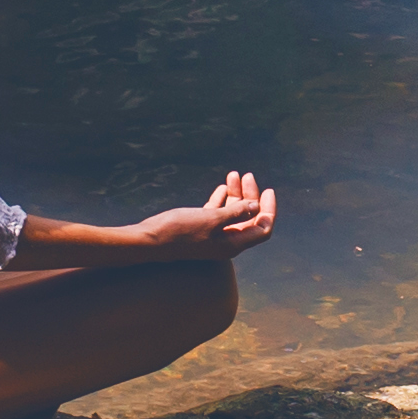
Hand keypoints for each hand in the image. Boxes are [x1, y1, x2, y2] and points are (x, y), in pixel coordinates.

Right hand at [131, 171, 277, 254]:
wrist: (148, 241)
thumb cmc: (179, 231)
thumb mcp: (210, 219)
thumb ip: (235, 213)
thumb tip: (255, 206)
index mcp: (232, 244)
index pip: (262, 228)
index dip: (268, 209)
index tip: (267, 189)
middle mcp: (225, 242)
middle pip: (248, 218)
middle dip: (251, 196)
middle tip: (247, 175)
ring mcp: (212, 236)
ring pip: (232, 214)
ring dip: (236, 194)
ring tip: (233, 174)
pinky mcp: (199, 229)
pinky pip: (216, 214)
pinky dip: (221, 200)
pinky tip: (222, 187)